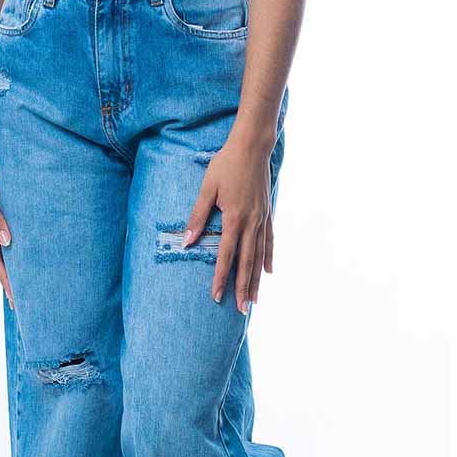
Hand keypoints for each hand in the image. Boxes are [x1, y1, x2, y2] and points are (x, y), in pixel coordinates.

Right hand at [0, 139, 13, 308]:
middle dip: (8, 280)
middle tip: (19, 299)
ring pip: (0, 250)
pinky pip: (1, 236)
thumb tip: (7, 243)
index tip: (16, 298)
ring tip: (21, 281)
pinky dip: (9, 248)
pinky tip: (18, 251)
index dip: (6, 280)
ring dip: (9, 266)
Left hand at [184, 135, 273, 313]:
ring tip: (254, 300)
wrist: (253, 145)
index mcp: (234, 218)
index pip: (225, 256)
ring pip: (259, 256)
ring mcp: (261, 218)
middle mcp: (250, 223)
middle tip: (242, 310)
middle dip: (242, 288)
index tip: (216, 296)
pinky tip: (268, 272)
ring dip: (256, 280)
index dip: (221, 278)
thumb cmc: (226, 164)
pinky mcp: (267, 213)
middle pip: (246, 263)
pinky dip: (268, 258)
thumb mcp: (207, 188)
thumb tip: (187, 241)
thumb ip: (197, 216)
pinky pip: (269, 241)